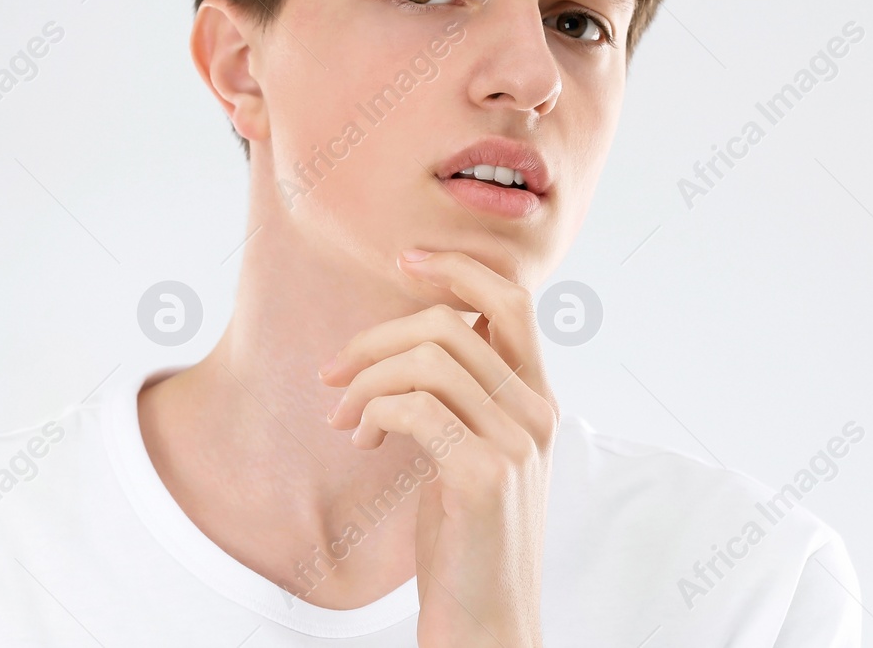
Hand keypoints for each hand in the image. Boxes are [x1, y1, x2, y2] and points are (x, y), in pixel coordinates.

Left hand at [322, 249, 558, 647]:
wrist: (486, 625)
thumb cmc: (467, 542)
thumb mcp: (472, 453)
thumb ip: (461, 398)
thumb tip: (414, 343)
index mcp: (538, 400)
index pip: (513, 299)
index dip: (457, 266)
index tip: (404, 260)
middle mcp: (537, 413)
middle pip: (452, 322)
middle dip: (377, 335)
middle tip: (334, 370)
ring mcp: (515, 442)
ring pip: (426, 358)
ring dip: (365, 380)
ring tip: (344, 418)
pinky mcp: (483, 474)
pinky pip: (413, 406)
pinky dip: (373, 412)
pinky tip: (362, 441)